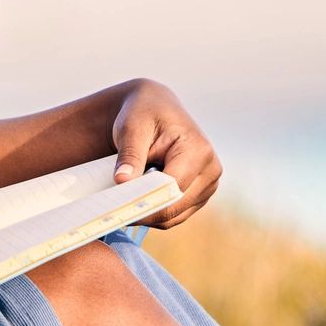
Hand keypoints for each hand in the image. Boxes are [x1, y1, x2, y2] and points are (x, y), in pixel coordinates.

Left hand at [110, 79, 222, 229]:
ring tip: (125, 198)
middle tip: (114, 208)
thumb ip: (130, 156)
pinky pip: (175, 215)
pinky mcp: (200, 195)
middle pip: (174, 208)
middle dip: (144, 209)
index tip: (118, 206)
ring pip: (174, 216)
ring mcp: (208, 185)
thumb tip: (122, 181)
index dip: (145, 201)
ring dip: (149, 212)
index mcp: (199, 150)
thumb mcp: (132, 129)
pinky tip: (137, 198)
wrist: (155, 108)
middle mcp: (210, 170)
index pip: (172, 189)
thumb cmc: (144, 114)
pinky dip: (155, 212)